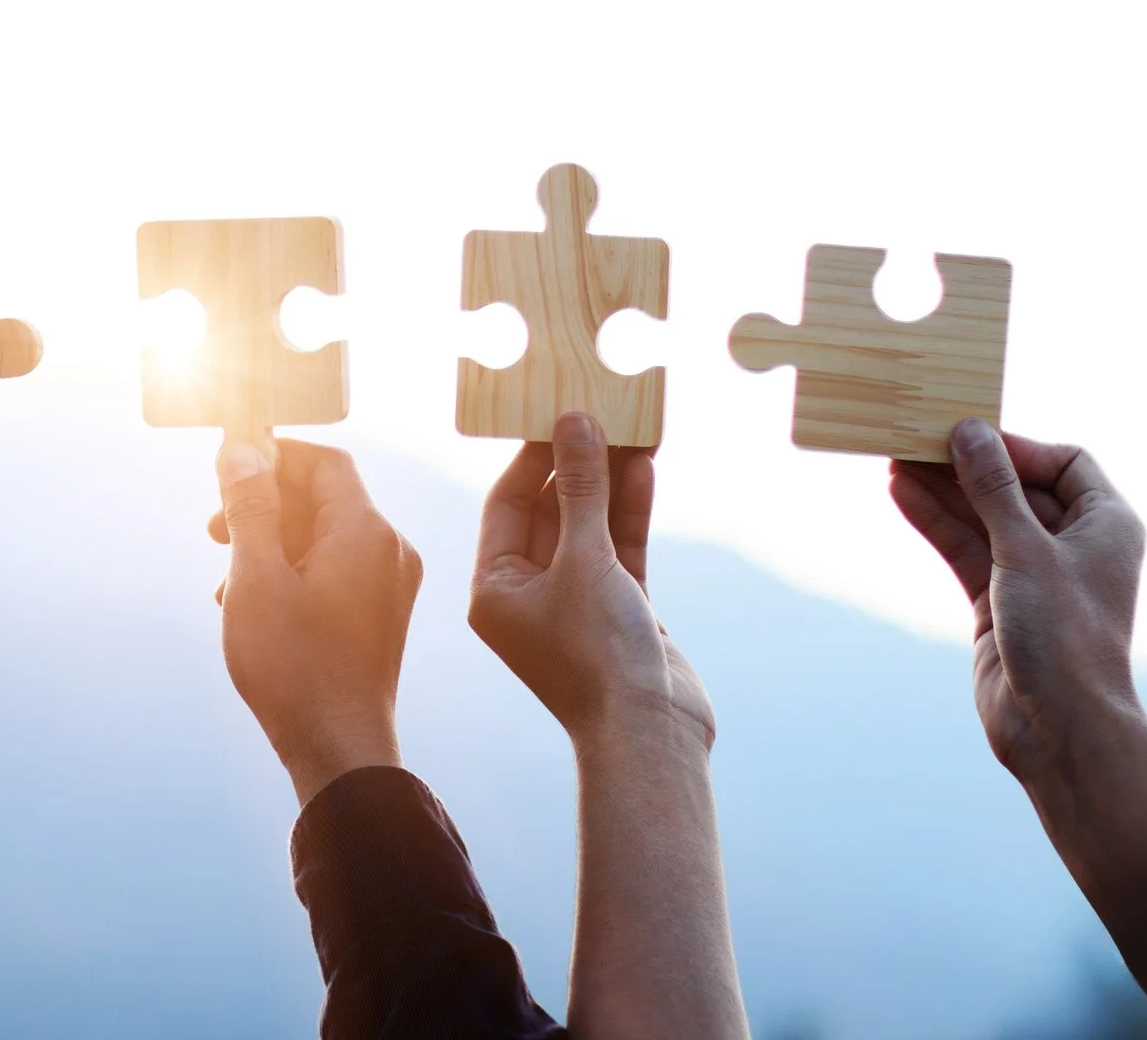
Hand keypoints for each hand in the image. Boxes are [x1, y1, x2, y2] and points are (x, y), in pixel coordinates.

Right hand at [212, 441, 420, 805]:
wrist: (340, 751)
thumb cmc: (295, 666)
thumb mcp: (257, 577)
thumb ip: (250, 507)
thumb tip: (241, 451)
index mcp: (366, 532)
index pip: (324, 462)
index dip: (273, 457)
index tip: (227, 471)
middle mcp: (389, 551)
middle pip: (323, 499)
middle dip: (263, 507)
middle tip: (213, 531)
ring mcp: (389, 586)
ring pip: (323, 538)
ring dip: (271, 545)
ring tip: (226, 584)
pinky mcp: (379, 616)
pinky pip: (335, 571)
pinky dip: (293, 574)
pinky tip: (253, 607)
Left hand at [468, 413, 710, 752]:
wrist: (652, 735)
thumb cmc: (599, 654)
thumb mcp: (585, 560)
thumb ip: (582, 490)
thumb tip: (574, 424)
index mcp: (494, 589)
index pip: (508, 504)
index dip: (533, 456)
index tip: (556, 411)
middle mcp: (530, 593)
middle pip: (551, 509)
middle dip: (577, 463)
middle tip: (600, 410)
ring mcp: (577, 602)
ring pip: (592, 525)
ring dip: (610, 481)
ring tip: (632, 428)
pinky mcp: (620, 610)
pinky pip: (621, 548)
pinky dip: (631, 511)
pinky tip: (645, 469)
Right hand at [890, 419, 1143, 780]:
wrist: (1058, 729)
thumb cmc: (1064, 637)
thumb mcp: (1025, 550)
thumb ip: (993, 488)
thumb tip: (969, 430)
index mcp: (1106, 525)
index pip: (1063, 462)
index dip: (1017, 445)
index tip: (969, 434)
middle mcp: (1073, 544)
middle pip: (1015, 487)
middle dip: (967, 464)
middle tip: (917, 435)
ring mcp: (1034, 574)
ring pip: (983, 517)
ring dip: (943, 490)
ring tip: (895, 458)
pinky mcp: (999, 601)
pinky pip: (966, 549)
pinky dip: (937, 523)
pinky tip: (902, 495)